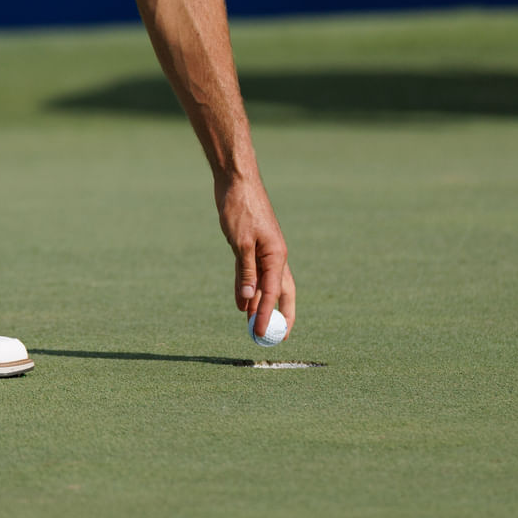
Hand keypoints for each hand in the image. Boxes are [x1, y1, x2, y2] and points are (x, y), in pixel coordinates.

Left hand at [217, 175, 294, 340]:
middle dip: (279, 315)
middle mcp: (275, 256)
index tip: (261, 335)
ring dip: (261, 304)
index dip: (268, 316)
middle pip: (280, 293)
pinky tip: (242, 302)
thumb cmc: (240, 207)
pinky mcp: (252, 245)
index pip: (273, 293)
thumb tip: (247, 302)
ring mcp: (264, 251)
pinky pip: (254, 273)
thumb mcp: (240, 242)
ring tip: (254, 325)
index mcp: (276, 256)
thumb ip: (245, 272)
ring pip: (266, 285)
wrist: (236, 180)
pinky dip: (249, 288)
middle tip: (274, 337)